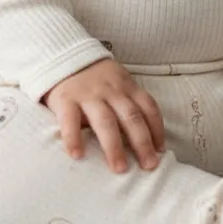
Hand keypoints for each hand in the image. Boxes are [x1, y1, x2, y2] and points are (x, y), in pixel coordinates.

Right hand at [40, 58, 165, 172]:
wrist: (61, 55)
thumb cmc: (94, 77)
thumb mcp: (117, 81)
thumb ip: (128, 102)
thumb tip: (147, 137)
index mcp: (126, 86)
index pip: (148, 107)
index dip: (157, 129)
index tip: (161, 150)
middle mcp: (111, 90)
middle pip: (131, 117)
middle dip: (142, 143)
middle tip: (149, 166)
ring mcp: (88, 95)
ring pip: (105, 121)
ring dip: (114, 147)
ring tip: (120, 168)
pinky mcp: (65, 99)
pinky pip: (70, 120)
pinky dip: (73, 138)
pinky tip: (77, 155)